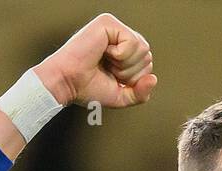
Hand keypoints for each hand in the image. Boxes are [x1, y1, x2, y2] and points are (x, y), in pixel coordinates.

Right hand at [34, 13, 155, 108]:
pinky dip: (120, 56)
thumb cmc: (87, 88)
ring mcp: (114, 28)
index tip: (112, 78)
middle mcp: (119, 37)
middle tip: (108, 71)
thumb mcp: (121, 96)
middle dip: (130, 73)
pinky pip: (132, 42)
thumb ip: (140, 93)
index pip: (147, 64)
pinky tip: (104, 53)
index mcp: (123, 51)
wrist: (67, 83)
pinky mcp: (108, 22)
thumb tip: (154, 79)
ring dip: (125, 65)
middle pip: (147, 56)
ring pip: (143, 48)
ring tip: (106, 62)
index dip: (134, 79)